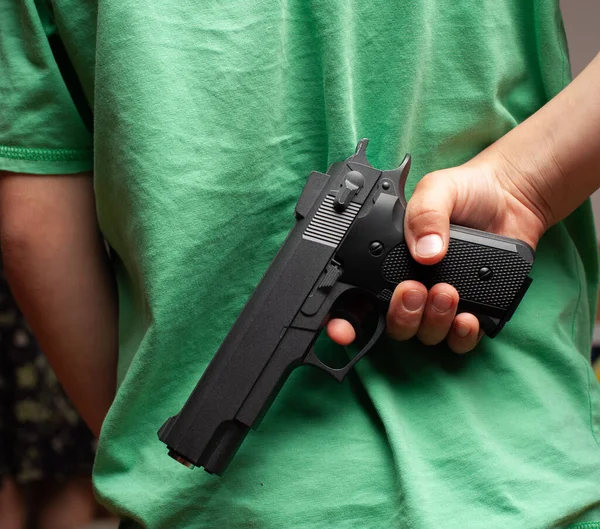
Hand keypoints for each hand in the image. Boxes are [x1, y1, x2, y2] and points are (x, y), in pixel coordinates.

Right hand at [327, 158, 547, 353]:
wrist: (511, 197)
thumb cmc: (466, 192)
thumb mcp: (436, 190)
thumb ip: (424, 214)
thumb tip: (425, 253)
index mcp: (390, 263)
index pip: (356, 298)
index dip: (342, 319)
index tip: (342, 331)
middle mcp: (411, 288)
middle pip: (391, 324)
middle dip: (400, 315)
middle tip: (413, 290)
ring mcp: (441, 304)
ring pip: (424, 334)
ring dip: (432, 321)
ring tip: (448, 293)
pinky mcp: (473, 311)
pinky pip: (460, 341)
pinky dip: (461, 336)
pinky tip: (468, 317)